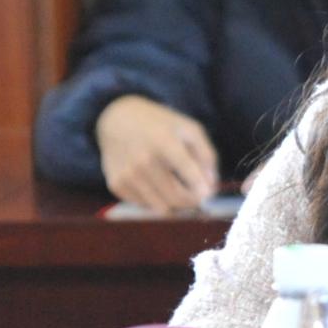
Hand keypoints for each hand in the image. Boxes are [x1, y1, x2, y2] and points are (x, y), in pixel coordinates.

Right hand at [95, 94, 218, 212]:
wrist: (118, 119)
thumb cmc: (161, 125)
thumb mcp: (189, 129)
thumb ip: (206, 155)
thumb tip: (211, 185)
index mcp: (163, 141)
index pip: (187, 171)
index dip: (201, 187)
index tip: (208, 194)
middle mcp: (142, 160)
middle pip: (177, 197)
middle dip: (193, 201)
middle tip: (199, 196)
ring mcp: (127, 174)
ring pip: (162, 208)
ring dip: (176, 204)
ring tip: (180, 189)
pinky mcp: (117, 185)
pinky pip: (145, 206)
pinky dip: (156, 200)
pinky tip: (158, 185)